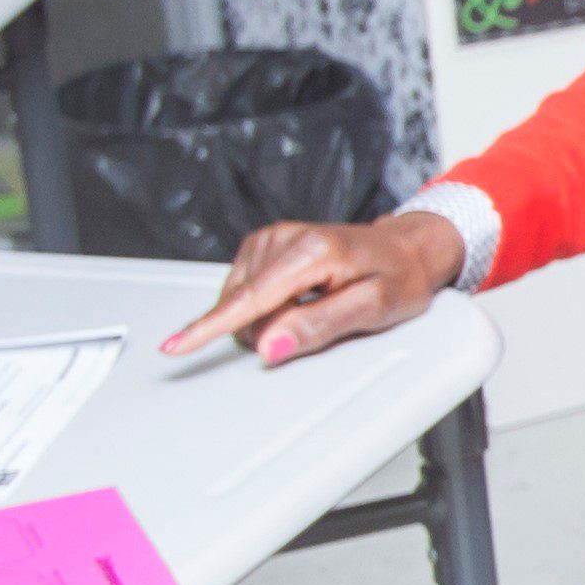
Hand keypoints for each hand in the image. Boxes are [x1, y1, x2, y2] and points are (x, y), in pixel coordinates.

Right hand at [167, 214, 466, 364]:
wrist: (407, 248)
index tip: (176, 346)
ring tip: (317, 304)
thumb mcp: (374, 309)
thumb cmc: (398, 277)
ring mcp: (270, 239)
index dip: (210, 328)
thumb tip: (270, 346)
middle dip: (271, 328)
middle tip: (323, 319)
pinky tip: (299, 297)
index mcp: (310, 251)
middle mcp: (284, 237)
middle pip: (245, 307)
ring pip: (241, 301)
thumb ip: (319, 327)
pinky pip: (246, 291)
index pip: (250, 299)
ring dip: (270, 316)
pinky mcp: (264, 246)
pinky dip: (266, 304)